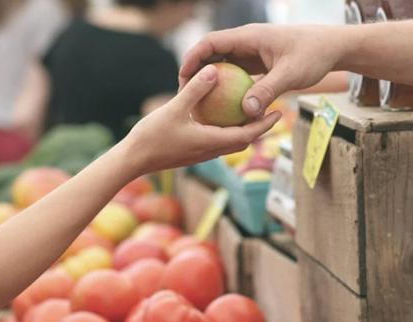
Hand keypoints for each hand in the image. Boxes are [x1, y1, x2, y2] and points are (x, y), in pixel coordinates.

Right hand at [121, 64, 281, 176]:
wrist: (133, 160)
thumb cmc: (152, 136)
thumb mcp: (174, 108)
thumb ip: (195, 90)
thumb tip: (214, 70)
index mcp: (212, 142)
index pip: (248, 135)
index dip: (265, 124)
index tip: (279, 112)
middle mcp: (211, 151)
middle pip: (244, 141)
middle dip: (260, 128)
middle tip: (271, 110)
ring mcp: (202, 154)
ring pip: (231, 142)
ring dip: (244, 130)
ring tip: (251, 113)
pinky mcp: (194, 152)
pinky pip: (217, 141)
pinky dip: (227, 130)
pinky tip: (221, 116)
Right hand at [179, 24, 344, 117]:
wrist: (332, 48)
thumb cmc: (313, 55)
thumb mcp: (290, 74)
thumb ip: (268, 91)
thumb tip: (246, 111)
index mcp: (249, 37)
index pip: (211, 42)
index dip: (193, 58)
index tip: (183, 77)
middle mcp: (247, 42)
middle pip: (213, 53)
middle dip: (197, 72)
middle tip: (185, 94)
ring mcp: (252, 52)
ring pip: (224, 65)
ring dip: (212, 81)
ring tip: (200, 103)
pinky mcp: (259, 63)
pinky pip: (237, 74)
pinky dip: (229, 88)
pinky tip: (224, 107)